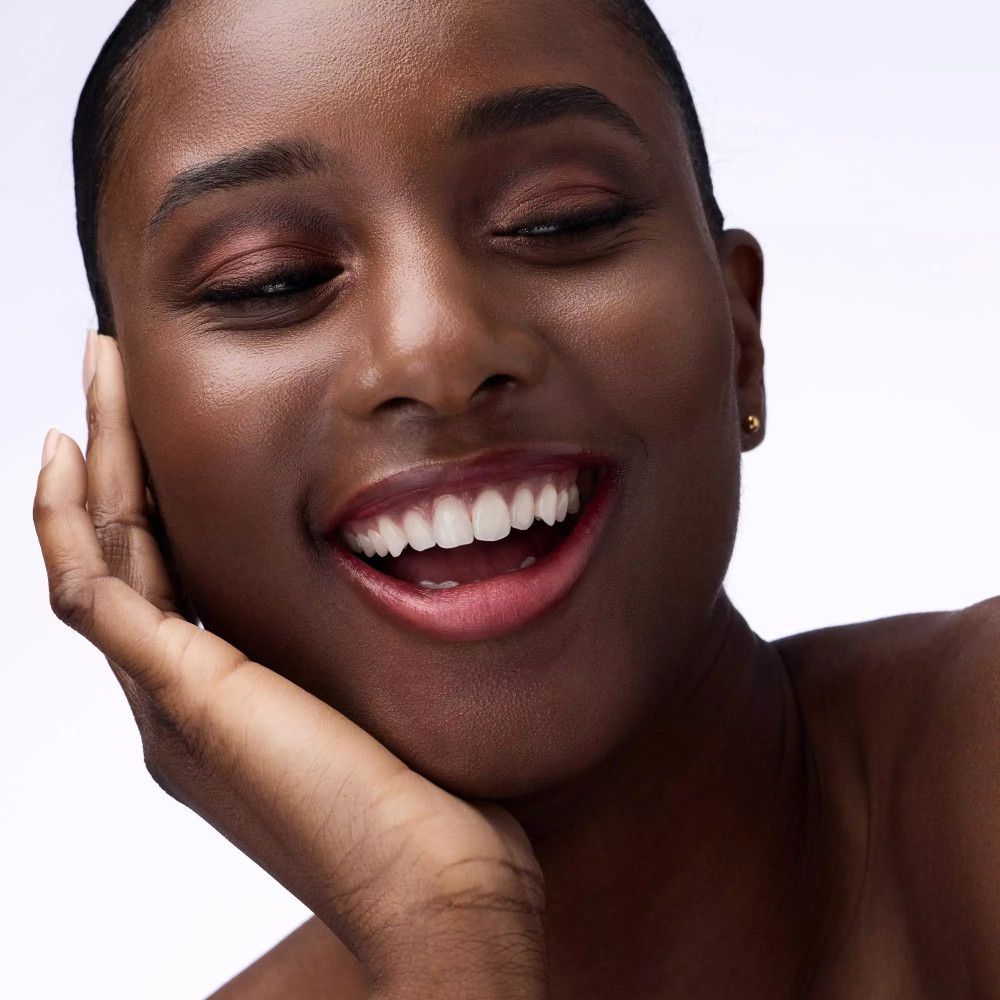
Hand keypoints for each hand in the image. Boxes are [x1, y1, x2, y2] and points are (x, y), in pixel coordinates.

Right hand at [33, 332, 548, 998]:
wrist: (438, 890)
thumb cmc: (431, 806)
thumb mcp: (386, 701)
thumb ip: (362, 651)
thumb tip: (407, 592)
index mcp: (223, 698)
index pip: (170, 572)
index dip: (155, 495)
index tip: (158, 424)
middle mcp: (178, 699)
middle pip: (124, 552)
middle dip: (116, 455)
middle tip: (108, 374)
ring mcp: (170, 700)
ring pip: (101, 557)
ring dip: (92, 463)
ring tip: (94, 379)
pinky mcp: (184, 697)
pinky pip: (98, 593)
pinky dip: (71, 521)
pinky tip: (70, 452)